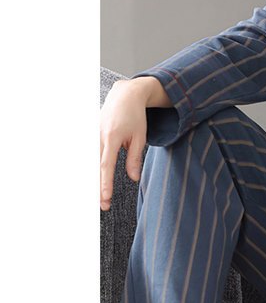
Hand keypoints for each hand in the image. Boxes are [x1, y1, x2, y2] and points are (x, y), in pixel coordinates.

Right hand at [99, 77, 160, 209]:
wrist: (124, 95)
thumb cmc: (135, 116)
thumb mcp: (140, 137)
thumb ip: (134, 158)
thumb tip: (133, 179)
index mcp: (112, 138)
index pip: (106, 166)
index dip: (105, 183)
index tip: (105, 198)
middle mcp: (98, 137)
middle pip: (94, 168)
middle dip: (98, 188)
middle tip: (103, 206)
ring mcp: (92, 136)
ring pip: (89, 162)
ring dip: (92, 180)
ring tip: (97, 198)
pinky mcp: (91, 135)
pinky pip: (89, 155)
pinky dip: (90, 169)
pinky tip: (90, 183)